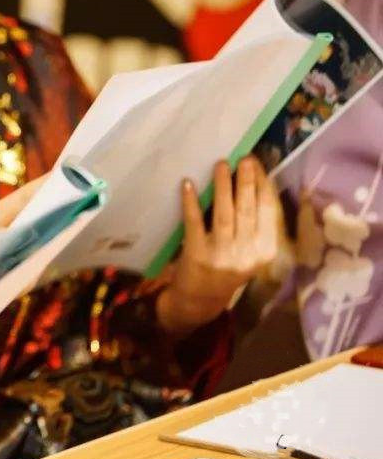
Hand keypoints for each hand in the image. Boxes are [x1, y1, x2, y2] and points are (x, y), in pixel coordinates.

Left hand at [158, 157, 279, 336]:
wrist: (202, 299)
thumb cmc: (229, 267)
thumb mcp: (251, 252)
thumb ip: (255, 225)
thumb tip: (254, 182)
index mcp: (265, 251)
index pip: (268, 213)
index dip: (263, 187)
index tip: (258, 165)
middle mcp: (246, 254)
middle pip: (247, 210)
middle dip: (246, 182)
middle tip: (244, 158)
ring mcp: (221, 255)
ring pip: (223, 213)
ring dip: (222, 187)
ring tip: (221, 165)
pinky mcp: (196, 255)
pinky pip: (194, 223)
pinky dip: (191, 203)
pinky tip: (189, 184)